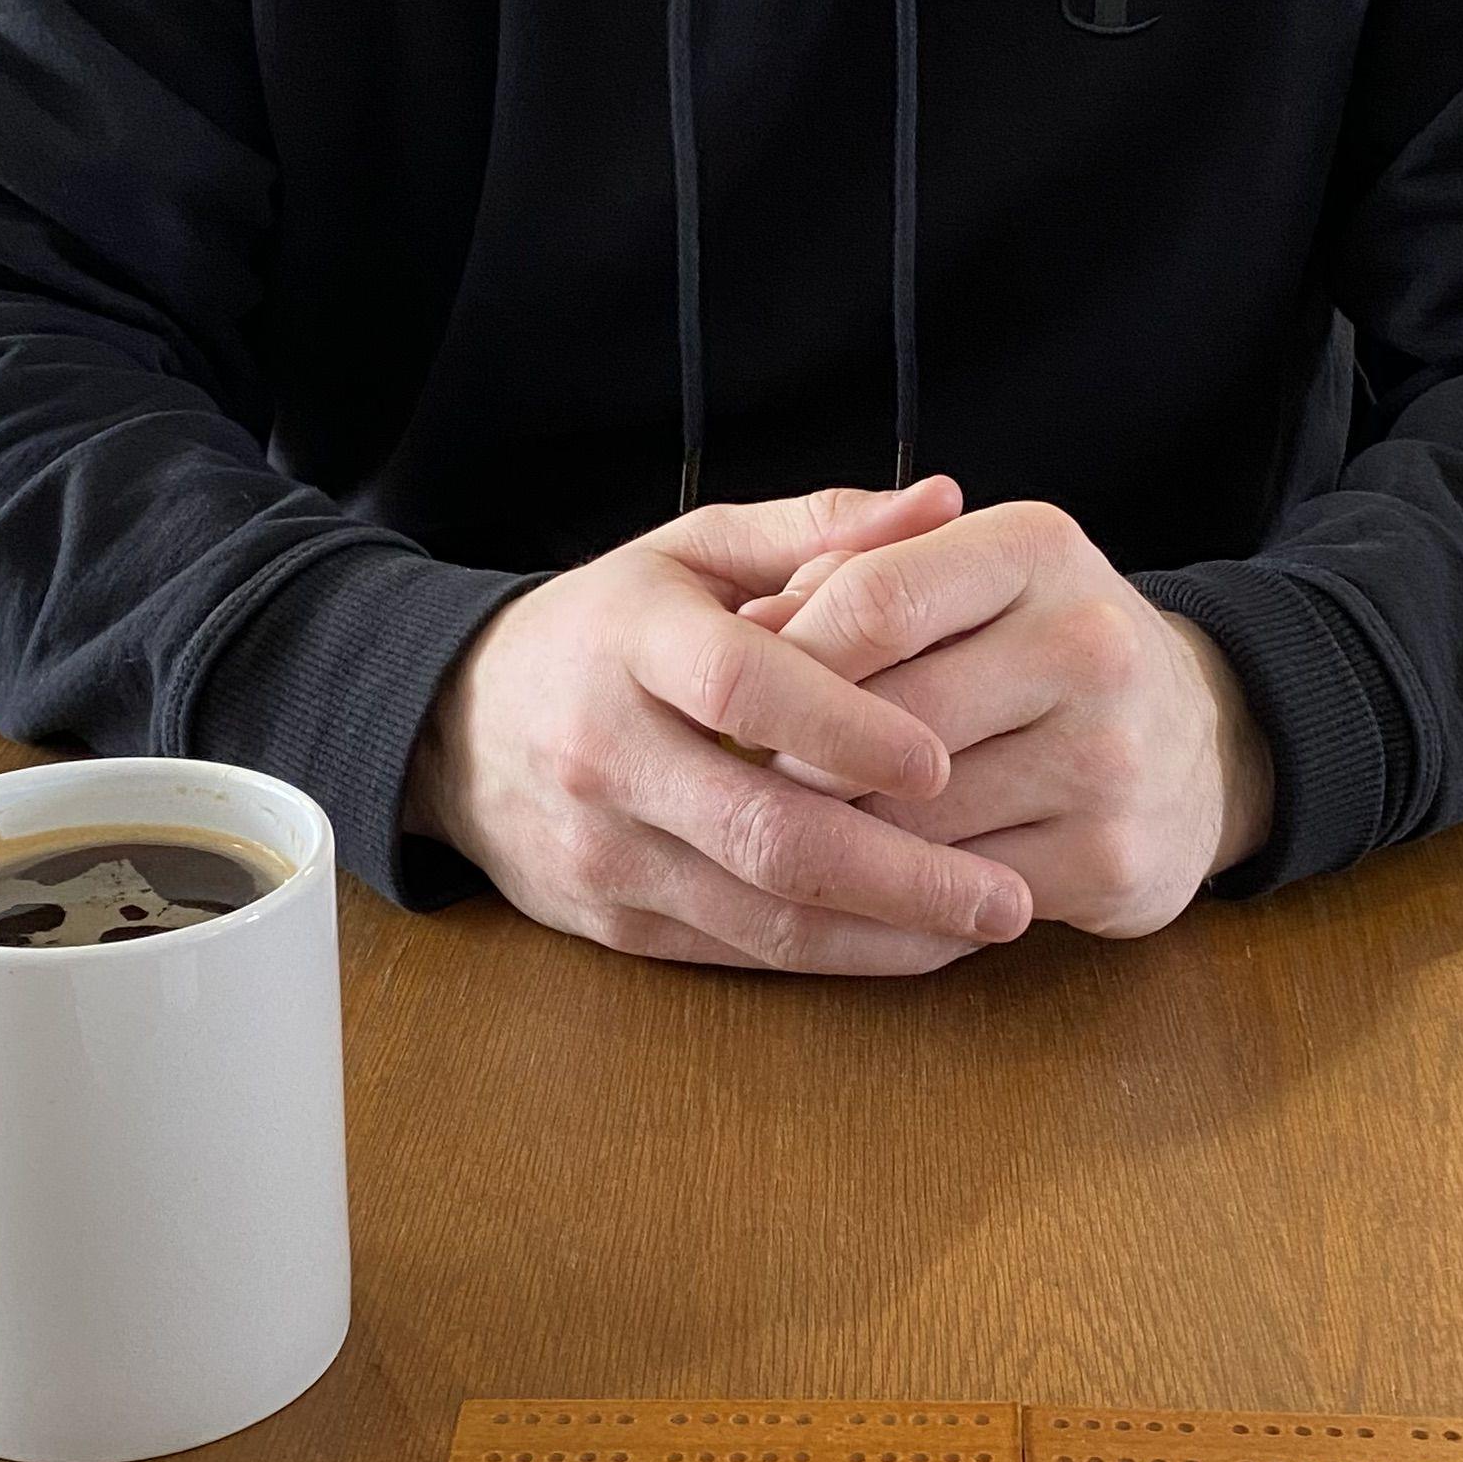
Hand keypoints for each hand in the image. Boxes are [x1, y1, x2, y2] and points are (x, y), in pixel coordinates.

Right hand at [402, 477, 1035, 973]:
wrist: (454, 730)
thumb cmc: (608, 627)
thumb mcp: (691, 552)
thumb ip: (818, 530)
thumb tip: (945, 503)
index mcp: (630, 641)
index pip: (737, 686)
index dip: (843, 726)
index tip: (941, 759)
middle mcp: (607, 752)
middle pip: (762, 829)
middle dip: (898, 873)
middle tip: (1008, 894)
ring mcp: (605, 850)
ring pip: (759, 915)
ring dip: (885, 934)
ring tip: (986, 921)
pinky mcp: (613, 925)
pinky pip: (739, 954)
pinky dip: (836, 958)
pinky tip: (917, 941)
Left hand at [755, 499, 1274, 936]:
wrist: (1200, 738)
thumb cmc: (1039, 648)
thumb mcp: (966, 578)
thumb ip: (854, 579)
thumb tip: (746, 629)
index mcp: (1038, 548)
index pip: (873, 601)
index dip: (783, 661)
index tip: (732, 703)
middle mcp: (1089, 643)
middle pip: (886, 722)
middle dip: (797, 765)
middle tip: (742, 786)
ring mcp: (1109, 757)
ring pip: (912, 819)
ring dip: (841, 838)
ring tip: (803, 832)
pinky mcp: (1113, 859)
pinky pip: (959, 891)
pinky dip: (903, 894)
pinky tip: (881, 879)